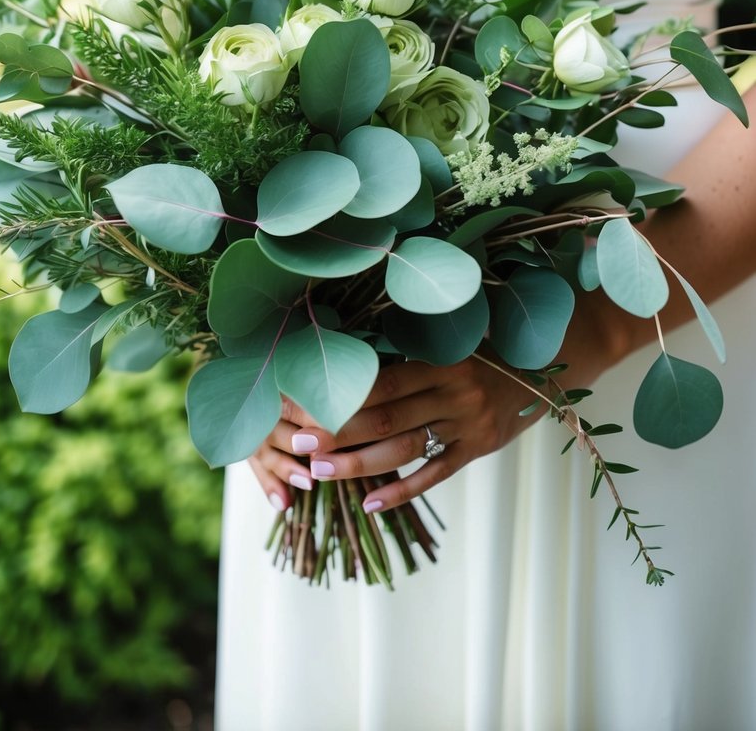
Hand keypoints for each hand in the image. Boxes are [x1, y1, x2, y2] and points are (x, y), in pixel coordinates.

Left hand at [249, 353, 535, 514]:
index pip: (381, 383)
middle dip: (339, 431)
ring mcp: (468, 424)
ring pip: (405, 449)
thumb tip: (349, 361)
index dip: (341, 395)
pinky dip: (403, 491)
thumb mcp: (450, 343)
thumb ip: (409, 356)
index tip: (304, 403)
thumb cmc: (485, 349)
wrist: (547, 364)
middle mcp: (454, 392)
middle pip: (387, 418)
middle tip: (299, 442)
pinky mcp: (478, 448)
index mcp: (440, 360)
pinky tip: (372, 503)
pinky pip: (436, 474)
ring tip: (322, 471)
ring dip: (360, 463)